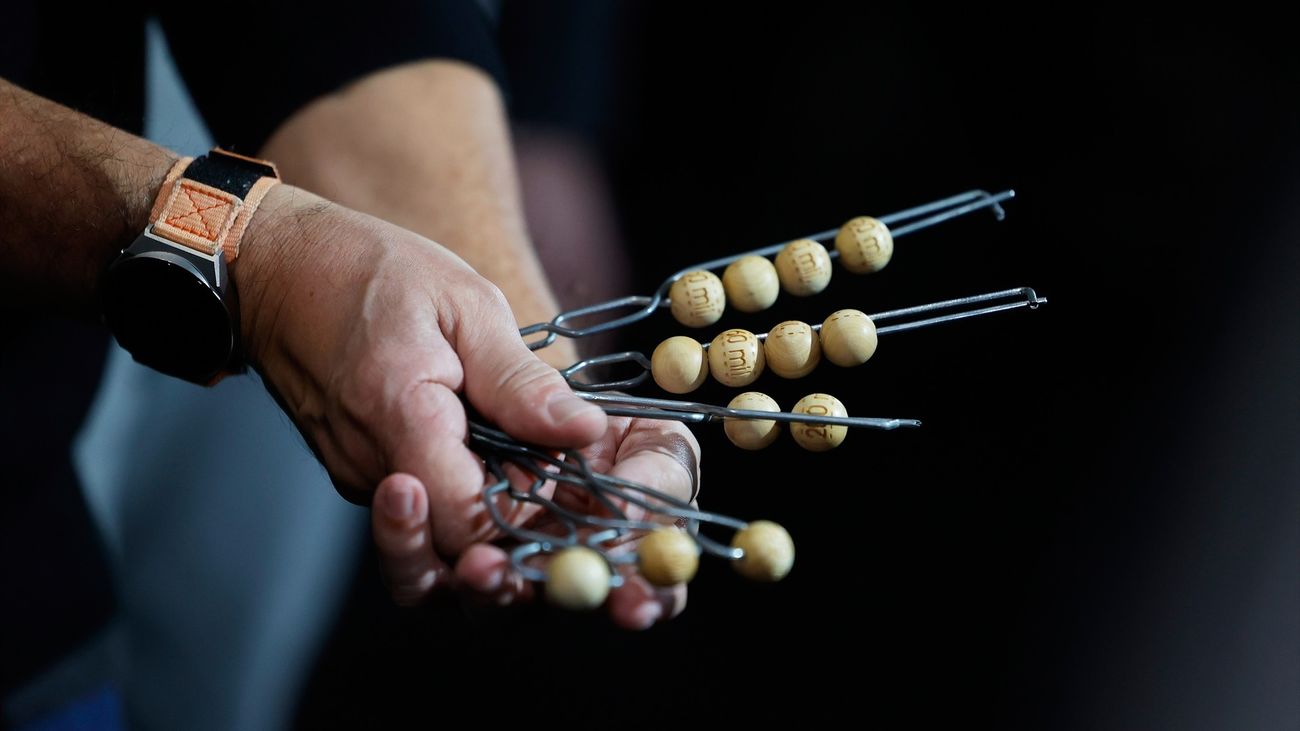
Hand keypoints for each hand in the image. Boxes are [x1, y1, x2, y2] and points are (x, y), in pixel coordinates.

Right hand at [238, 184, 699, 625]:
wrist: (278, 270)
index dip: (521, 524)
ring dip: (485, 516)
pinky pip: (418, 506)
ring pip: (433, 534)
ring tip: (519, 465)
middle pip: (449, 547)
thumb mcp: (464, 304)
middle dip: (508, 538)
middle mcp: (371, 467)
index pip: (464, 522)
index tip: (563, 495)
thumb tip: (585, 430)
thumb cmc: (370, 272)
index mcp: (400, 417)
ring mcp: (360, 478)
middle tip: (551, 499)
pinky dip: (457, 492)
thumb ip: (521, 380)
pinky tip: (486, 452)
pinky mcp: (359, 476)